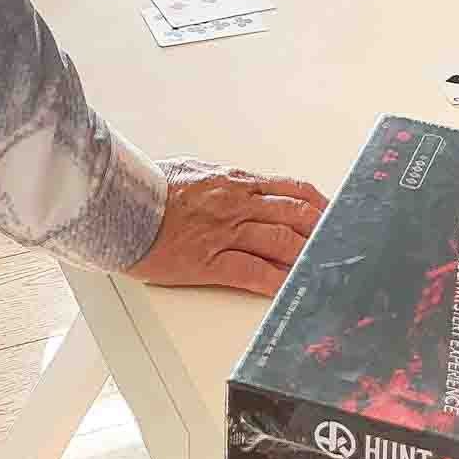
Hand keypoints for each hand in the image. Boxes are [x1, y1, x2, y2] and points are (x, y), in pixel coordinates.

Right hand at [128, 159, 327, 296]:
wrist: (120, 205)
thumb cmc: (147, 187)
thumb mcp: (190, 170)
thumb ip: (217, 178)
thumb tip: (232, 181)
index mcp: (234, 181)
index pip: (288, 189)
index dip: (315, 202)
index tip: (329, 211)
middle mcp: (237, 204)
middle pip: (294, 214)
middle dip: (320, 229)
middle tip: (339, 242)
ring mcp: (225, 233)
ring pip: (280, 241)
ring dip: (306, 254)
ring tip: (323, 267)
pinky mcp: (209, 261)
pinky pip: (251, 272)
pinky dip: (275, 281)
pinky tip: (289, 289)